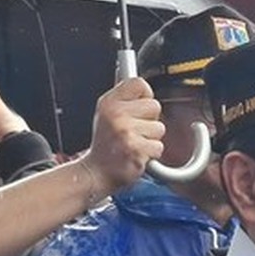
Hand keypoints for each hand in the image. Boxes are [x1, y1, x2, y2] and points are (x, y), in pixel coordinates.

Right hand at [78, 79, 163, 196]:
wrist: (95, 173)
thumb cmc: (105, 145)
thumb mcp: (107, 114)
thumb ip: (124, 99)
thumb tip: (142, 83)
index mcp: (109, 102)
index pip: (139, 83)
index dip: (145, 95)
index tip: (140, 108)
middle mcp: (115, 114)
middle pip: (155, 105)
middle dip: (150, 120)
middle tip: (134, 131)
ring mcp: (125, 132)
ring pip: (159, 128)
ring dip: (151, 139)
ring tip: (134, 144)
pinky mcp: (135, 149)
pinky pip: (158, 147)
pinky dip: (151, 154)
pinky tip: (136, 155)